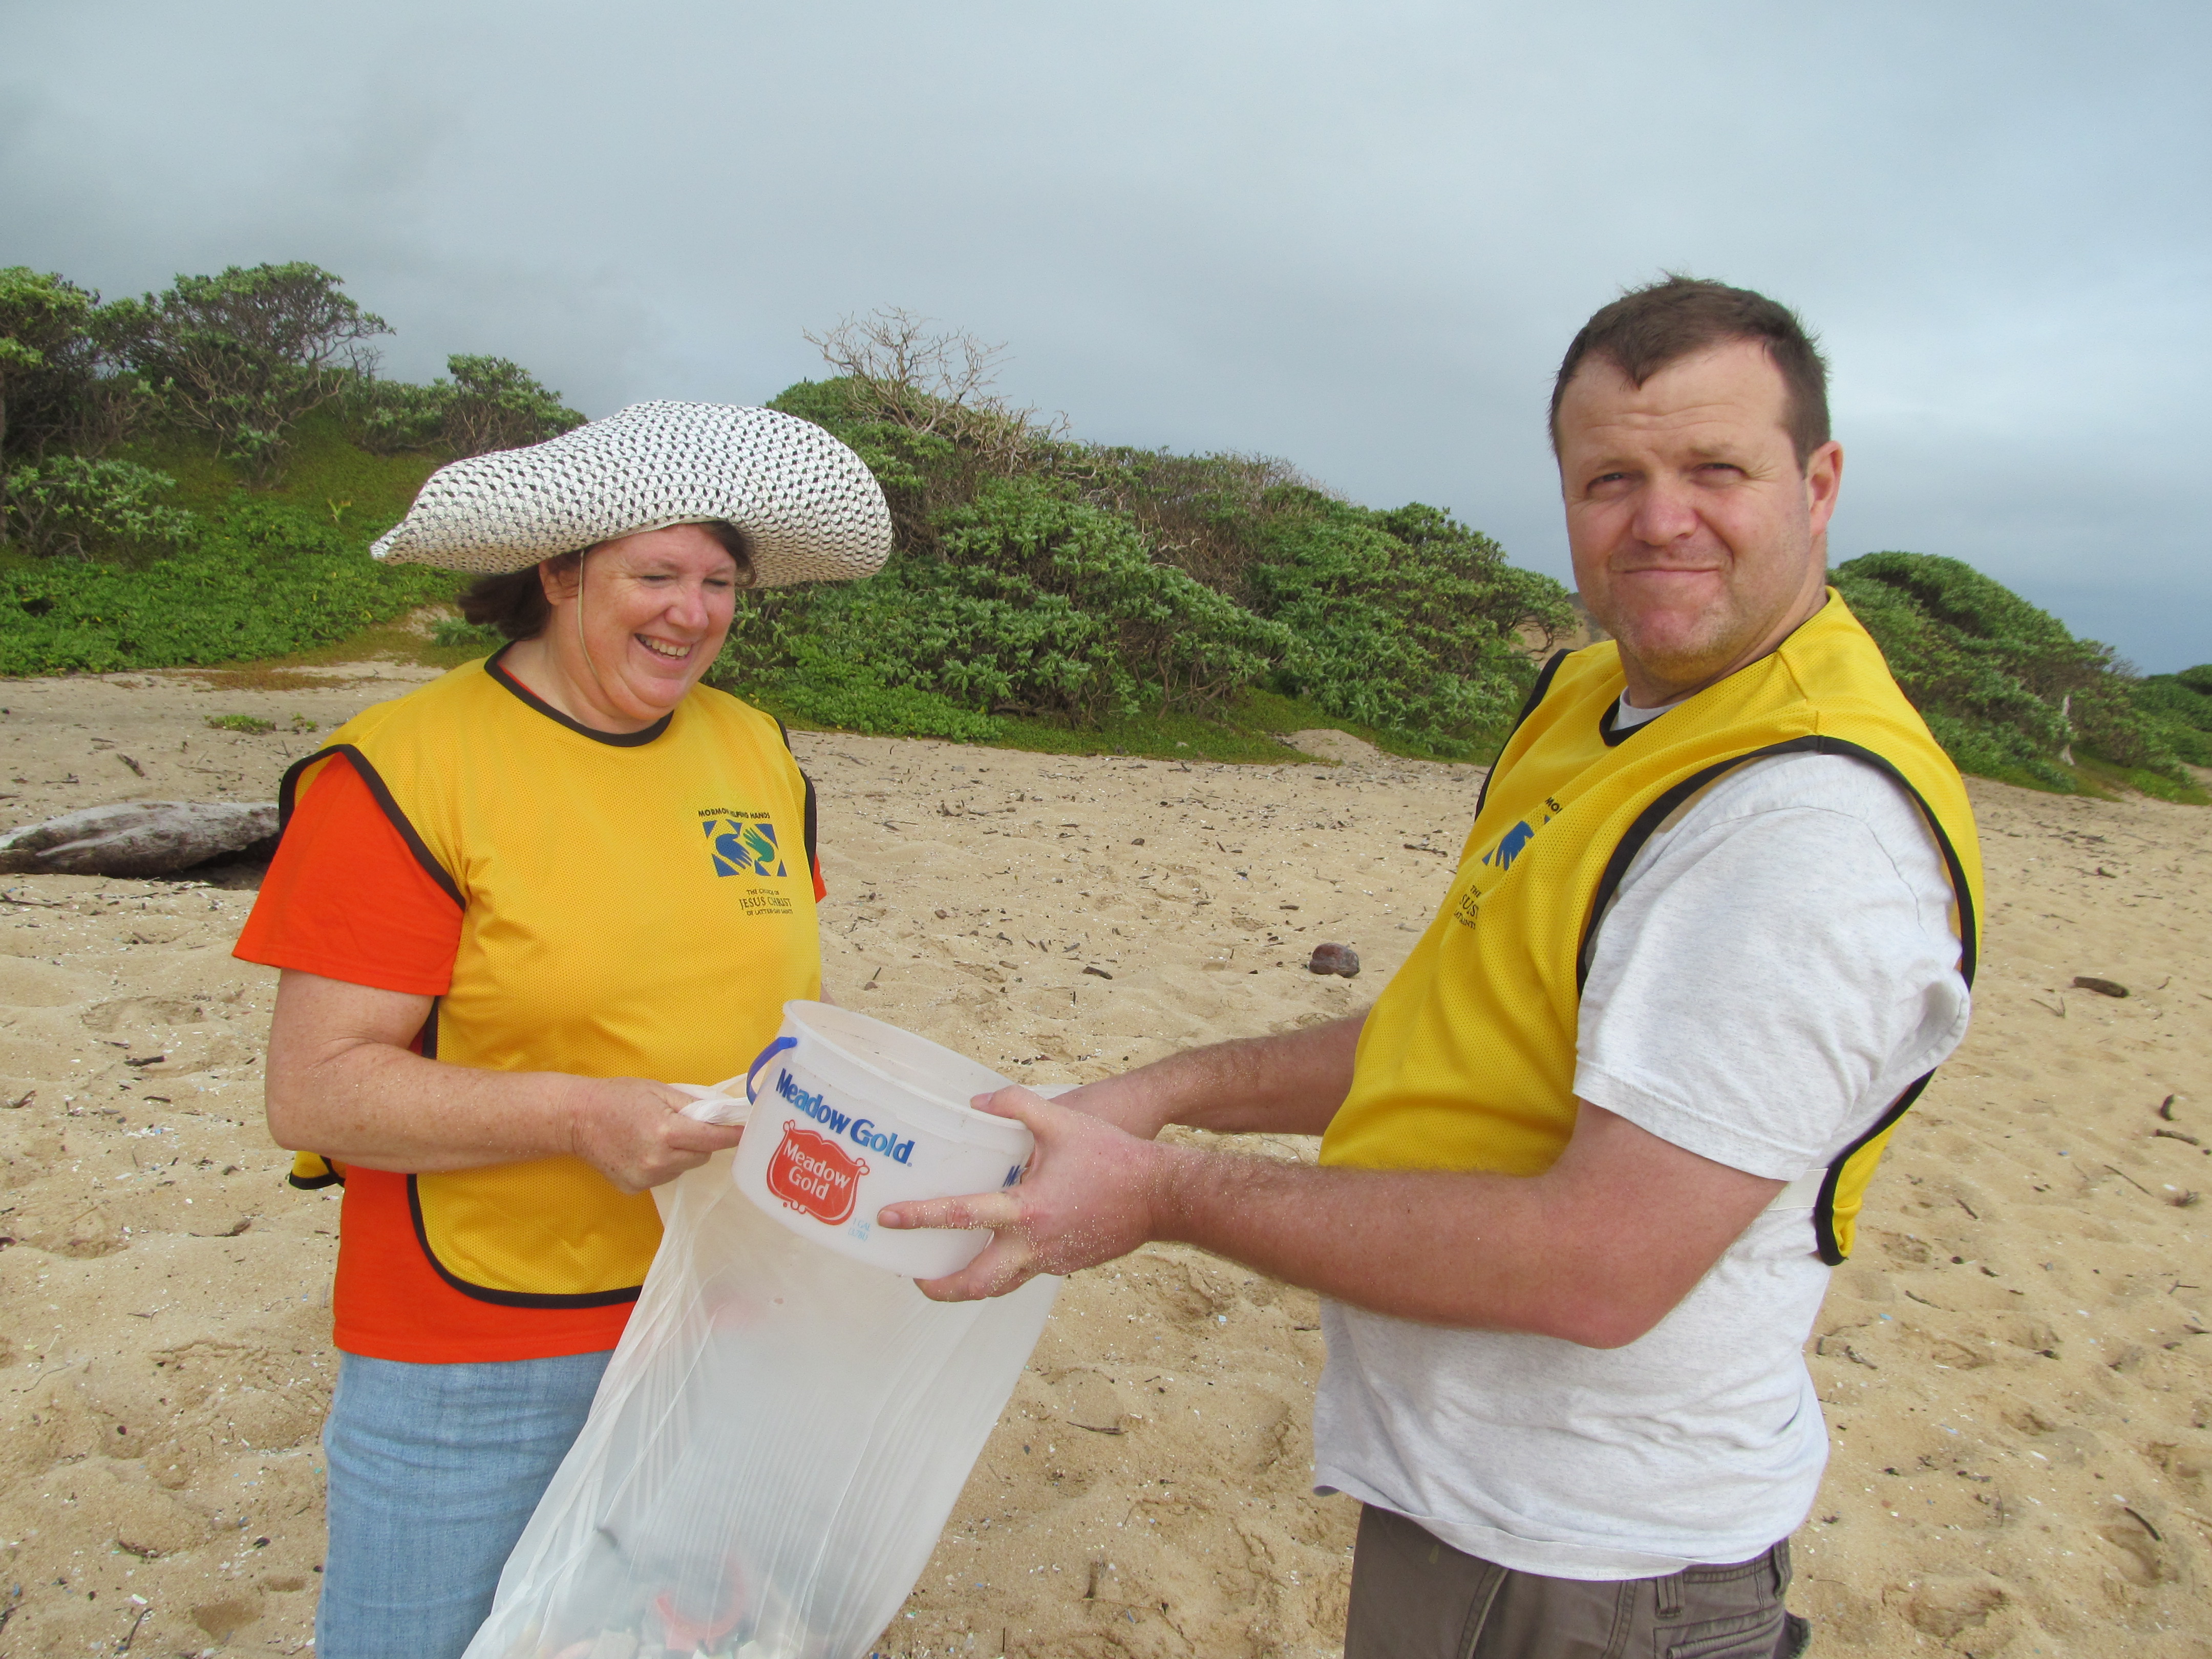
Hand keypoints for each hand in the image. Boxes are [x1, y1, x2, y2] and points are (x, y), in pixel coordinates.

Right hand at [568, 1077, 745, 1192]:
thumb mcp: (659, 1090)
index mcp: (666, 1132)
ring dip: (681, 1154)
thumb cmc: (618, 1097)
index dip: (732, 1136)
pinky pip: (664, 1177)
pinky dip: (662, 1165)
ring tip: (656, 1136)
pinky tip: (642, 1150)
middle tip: (684, 1125)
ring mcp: (645, 1178)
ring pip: (684, 1168)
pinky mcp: (634, 1188)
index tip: (747, 1133)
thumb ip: (693, 1104)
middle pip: (701, 1156)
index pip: (713, 1139)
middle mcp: (658, 1160)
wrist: (576, 1119)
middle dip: (700, 1141)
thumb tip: (723, 1113)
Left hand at [877, 1085, 1181, 1301]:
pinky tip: (1005, 1247)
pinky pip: (1029, 1272)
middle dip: (943, 1289)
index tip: (890, 1218)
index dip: (920, 1217)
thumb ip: (1016, 1106)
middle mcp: (1035, 1244)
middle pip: (977, 1283)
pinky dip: (1009, 1267)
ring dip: (973, 1284)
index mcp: (1027, 1210)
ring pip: (1002, 1285)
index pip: (961, 1216)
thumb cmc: (1113, 1156)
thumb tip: (977, 1103)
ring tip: (953, 1272)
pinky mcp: (1070, 1264)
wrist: (1163, 1195)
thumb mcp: (1062, 1121)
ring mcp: (1053, 1260)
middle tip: (918, 1281)